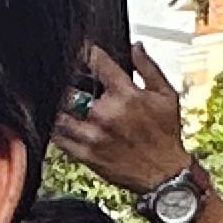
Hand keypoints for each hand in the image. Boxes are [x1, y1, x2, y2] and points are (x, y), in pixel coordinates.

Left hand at [50, 41, 189, 200]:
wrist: (164, 176)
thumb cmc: (166, 135)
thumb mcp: (166, 96)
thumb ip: (148, 68)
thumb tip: (135, 46)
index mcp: (126, 95)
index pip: (97, 63)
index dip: (86, 52)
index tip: (81, 49)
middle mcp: (107, 113)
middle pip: (72, 87)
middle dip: (68, 81)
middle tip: (68, 79)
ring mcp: (93, 135)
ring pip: (60, 112)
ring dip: (59, 104)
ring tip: (59, 100)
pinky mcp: (85, 154)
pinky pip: (59, 137)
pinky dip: (56, 127)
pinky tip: (59, 121)